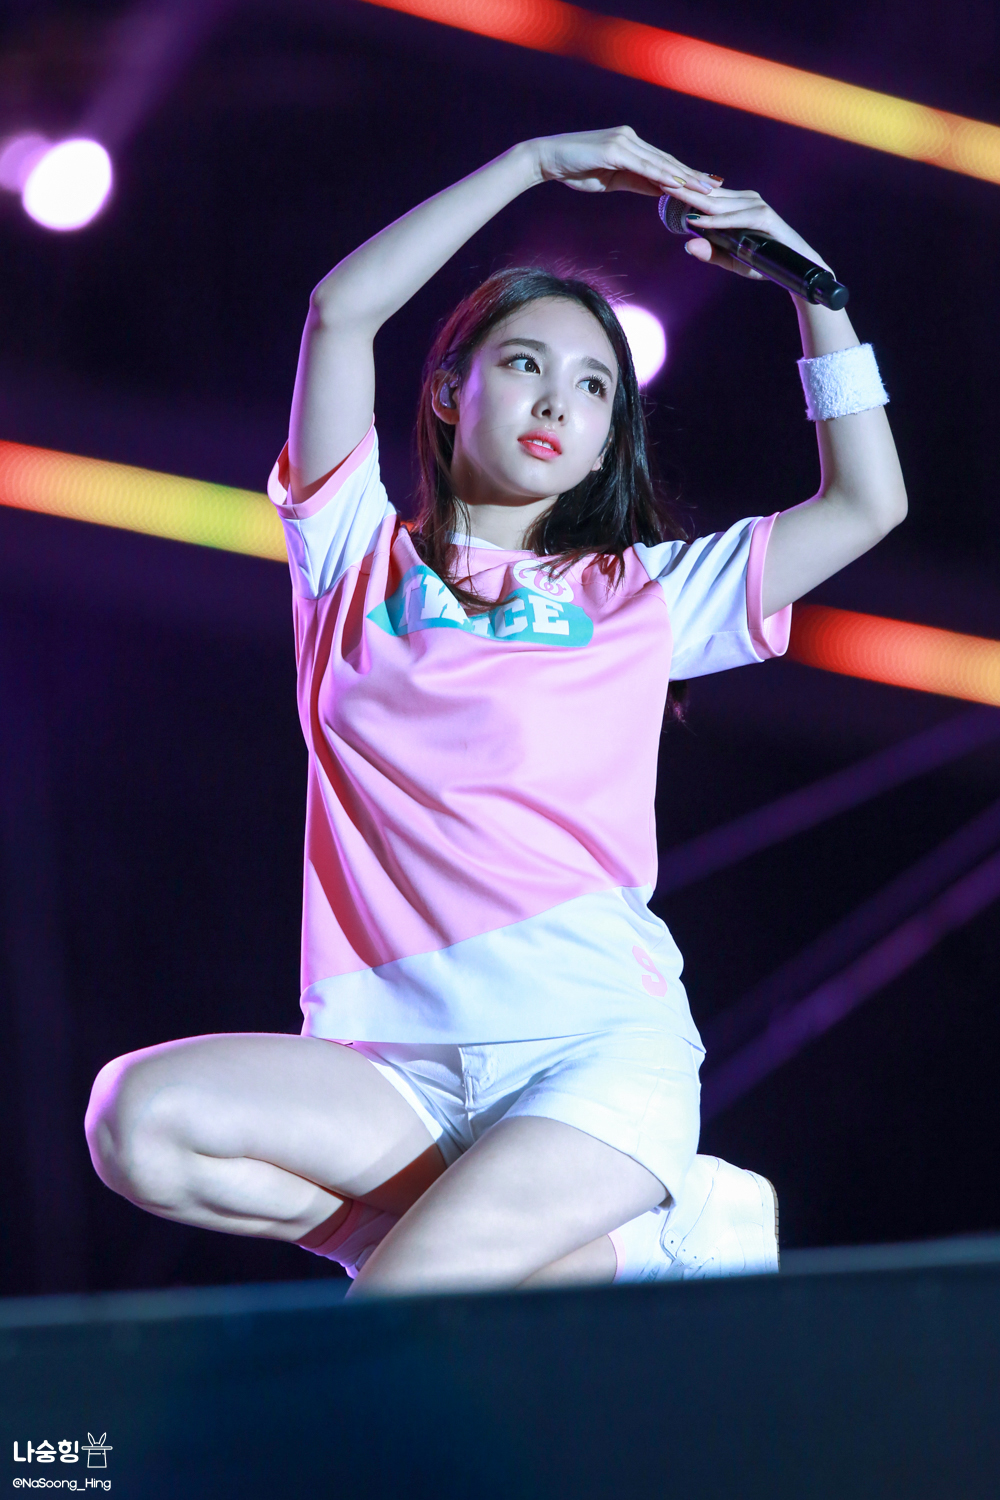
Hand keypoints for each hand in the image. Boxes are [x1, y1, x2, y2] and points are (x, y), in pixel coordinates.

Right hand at [533, 126, 720, 197]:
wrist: (546, 159)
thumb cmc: (574, 170)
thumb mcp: (610, 180)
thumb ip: (635, 182)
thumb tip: (659, 190)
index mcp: (630, 145)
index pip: (664, 163)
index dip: (686, 175)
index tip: (705, 185)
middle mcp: (630, 139)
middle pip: (668, 161)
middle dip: (693, 176)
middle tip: (717, 188)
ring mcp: (623, 142)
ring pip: (660, 163)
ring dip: (684, 178)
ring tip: (705, 189)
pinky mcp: (614, 149)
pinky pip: (643, 166)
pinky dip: (662, 176)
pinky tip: (677, 184)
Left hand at [665, 183, 833, 277]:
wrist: (799, 269)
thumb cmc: (766, 263)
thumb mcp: (733, 261)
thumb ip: (711, 252)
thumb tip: (686, 244)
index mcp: (736, 206)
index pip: (704, 196)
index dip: (681, 190)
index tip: (658, 184)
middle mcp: (745, 200)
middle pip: (706, 195)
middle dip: (681, 187)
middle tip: (655, 179)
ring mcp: (755, 206)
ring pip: (717, 203)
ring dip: (692, 198)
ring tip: (668, 191)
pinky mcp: (764, 218)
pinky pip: (734, 220)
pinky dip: (716, 222)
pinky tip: (697, 221)